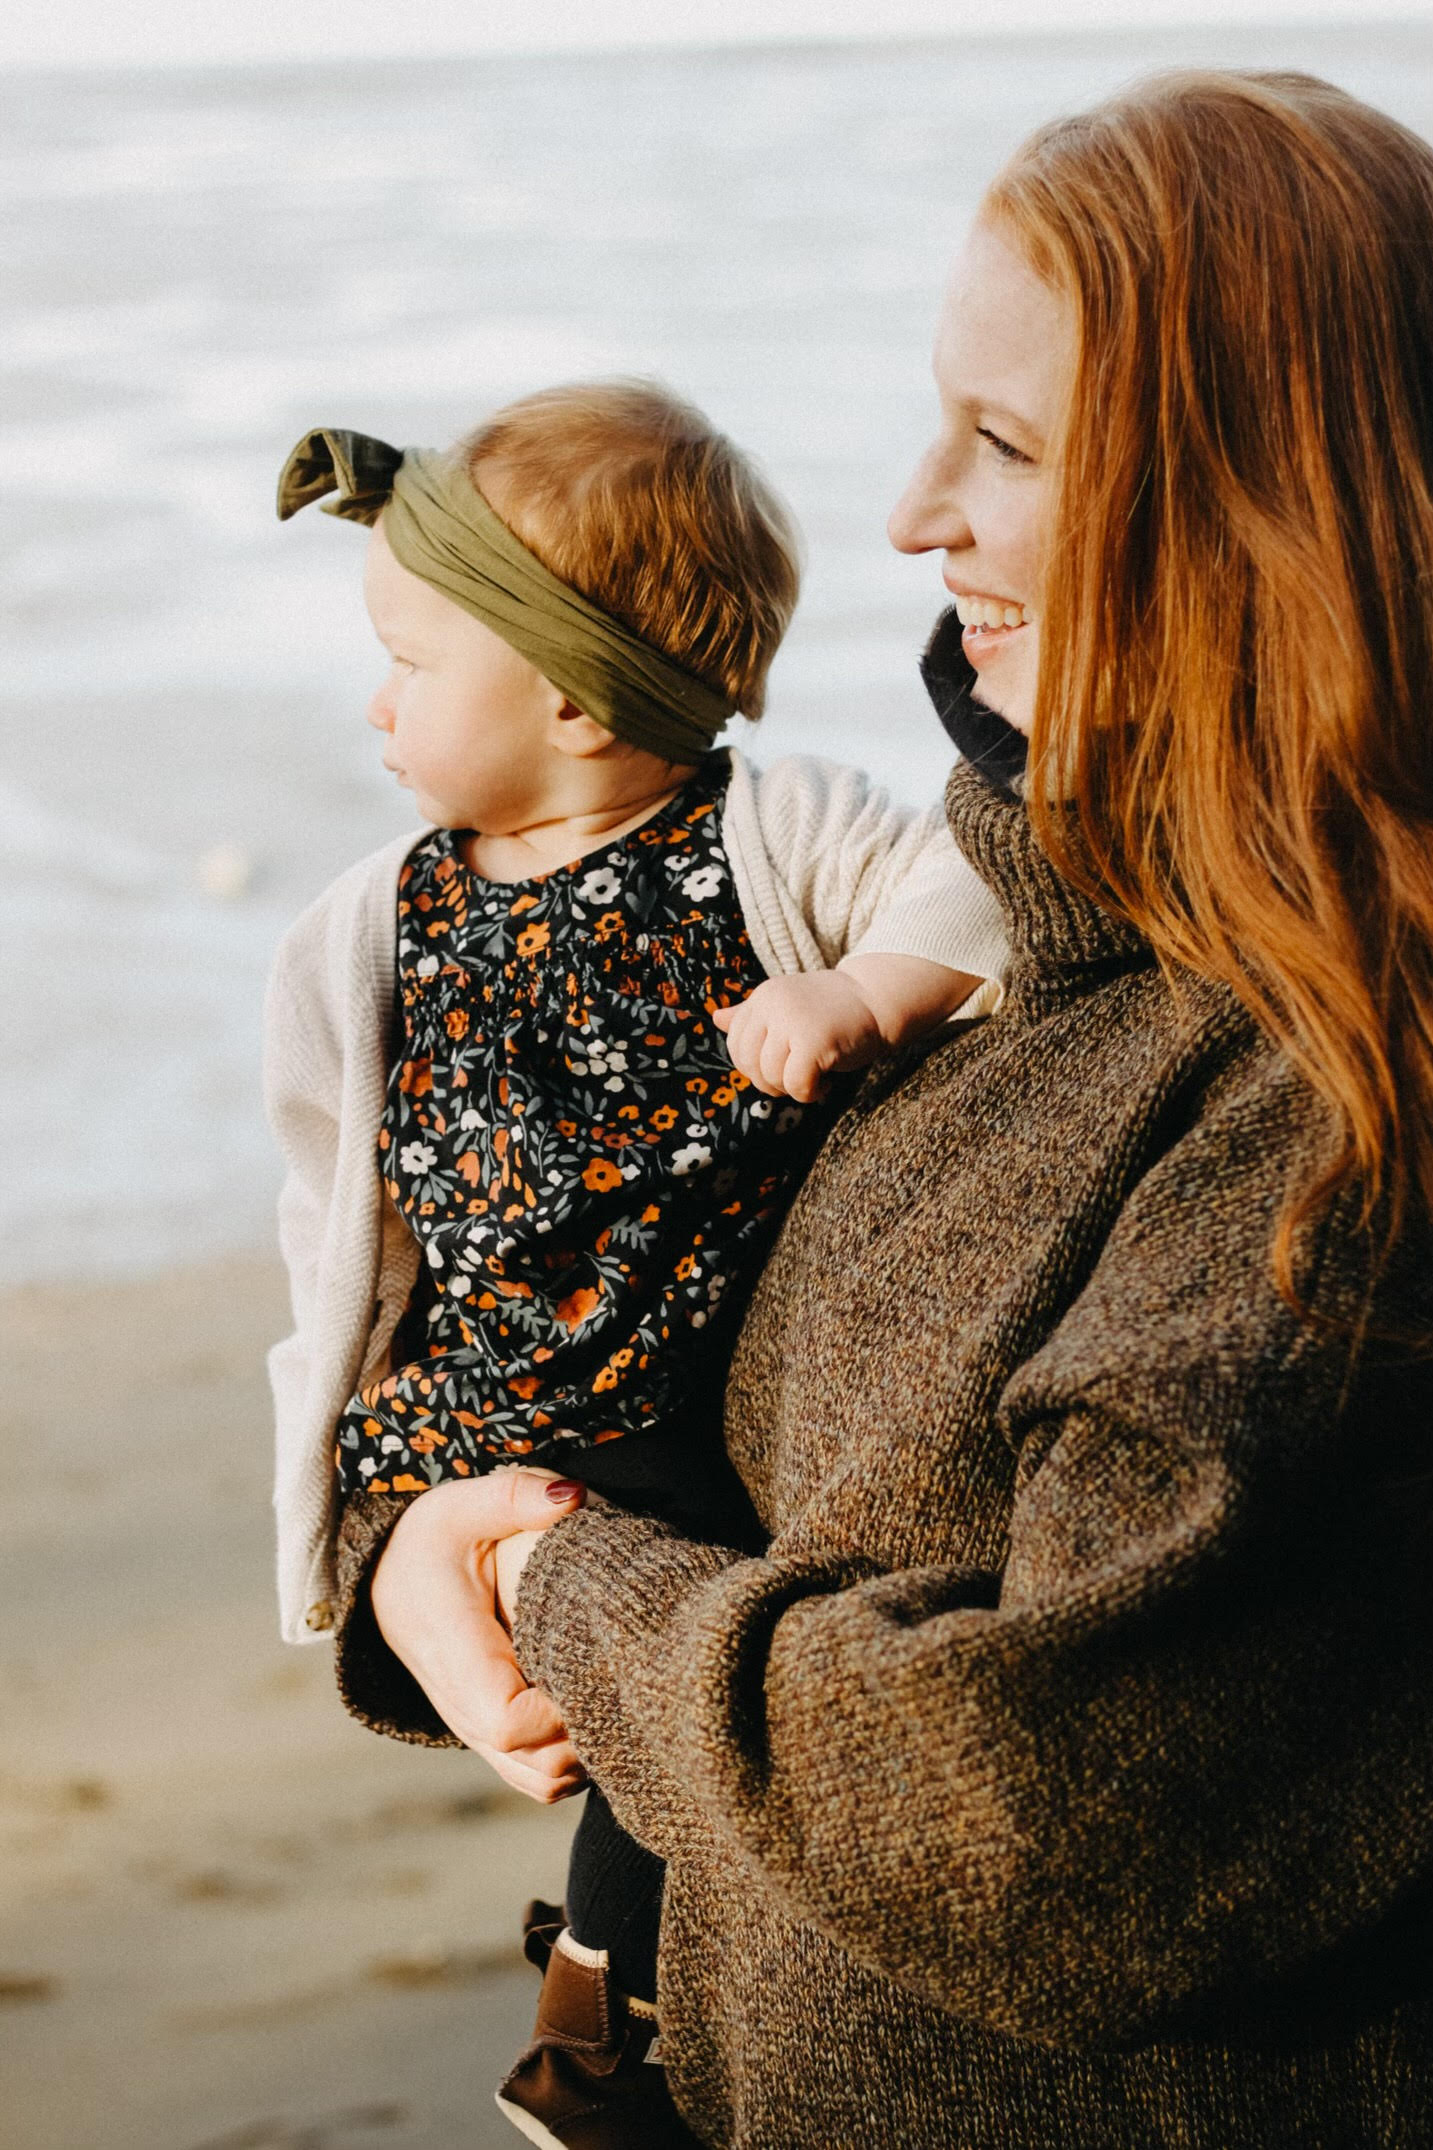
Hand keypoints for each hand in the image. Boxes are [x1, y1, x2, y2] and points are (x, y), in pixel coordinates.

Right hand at [370, 1468, 587, 1803]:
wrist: (385, 1579)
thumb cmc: (429, 1541)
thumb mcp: (464, 1504)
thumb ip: (516, 1496)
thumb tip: (573, 1496)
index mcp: (455, 1652)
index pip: (507, 1721)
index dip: (557, 1714)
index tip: (588, 1671)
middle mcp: (460, 1705)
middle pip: (533, 1766)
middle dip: (585, 1738)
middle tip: (617, 1683)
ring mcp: (472, 1728)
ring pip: (538, 1782)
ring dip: (581, 1754)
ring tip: (608, 1696)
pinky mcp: (486, 1734)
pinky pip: (532, 1774)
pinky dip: (567, 1758)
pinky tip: (589, 1707)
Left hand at [712, 971, 882, 1100]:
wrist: (877, 1000)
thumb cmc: (832, 1009)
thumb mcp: (787, 1006)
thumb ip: (752, 1015)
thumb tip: (716, 1019)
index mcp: (762, 997)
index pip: (736, 1046)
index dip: (756, 1067)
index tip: (784, 1063)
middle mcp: (772, 1005)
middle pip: (749, 1065)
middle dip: (771, 1081)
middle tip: (799, 1074)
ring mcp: (792, 1022)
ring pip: (772, 1078)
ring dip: (795, 1088)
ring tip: (818, 1073)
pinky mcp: (814, 1042)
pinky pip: (796, 1086)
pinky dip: (811, 1094)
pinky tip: (827, 1081)